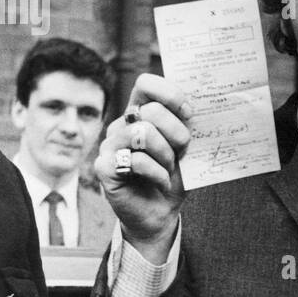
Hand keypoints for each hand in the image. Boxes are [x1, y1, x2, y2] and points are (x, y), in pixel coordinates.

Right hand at [94, 73, 191, 261]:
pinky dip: (158, 174)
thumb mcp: (185, 146)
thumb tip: (193, 107)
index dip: (170, 95)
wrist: (162, 212)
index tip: (189, 114)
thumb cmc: (174, 176)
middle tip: (179, 154)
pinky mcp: (104, 167)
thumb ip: (184, 123)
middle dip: (177, 135)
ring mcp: (110, 144)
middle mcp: (122, 124)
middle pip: (151, 111)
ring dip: (167, 156)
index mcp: (140, 112)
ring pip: (143, 134)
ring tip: (168, 169)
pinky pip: (137, 161)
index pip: (146, 84)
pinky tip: (160, 182)